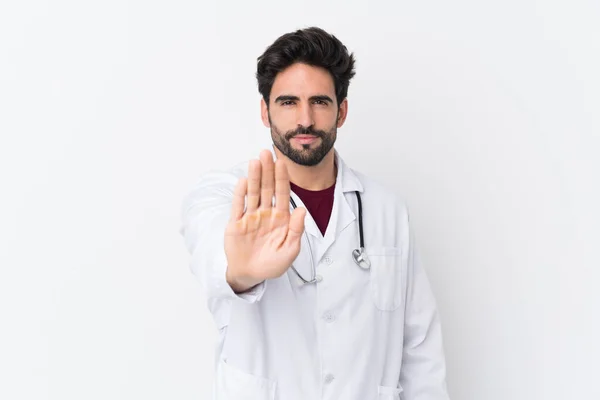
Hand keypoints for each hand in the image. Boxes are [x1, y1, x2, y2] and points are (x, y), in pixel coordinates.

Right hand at [224, 150, 305, 292]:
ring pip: (253, 193)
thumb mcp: (290, 250)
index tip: (283, 162)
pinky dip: (240, 194)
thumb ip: (296, 230)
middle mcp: (266, 214)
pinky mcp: (236, 223)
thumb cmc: (272, 264)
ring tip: (255, 161)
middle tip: (267, 153)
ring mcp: (251, 217)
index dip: (282, 178)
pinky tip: (243, 181)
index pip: (282, 194)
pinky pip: (239, 206)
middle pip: (266, 188)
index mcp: (281, 219)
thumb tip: (303, 210)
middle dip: (267, 171)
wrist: (250, 275)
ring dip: (254, 177)